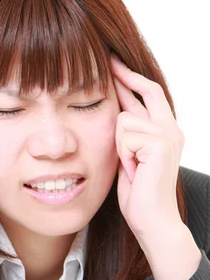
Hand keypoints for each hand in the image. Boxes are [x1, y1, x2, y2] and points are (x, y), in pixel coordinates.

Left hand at [110, 53, 184, 240]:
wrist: (151, 219)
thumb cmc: (139, 192)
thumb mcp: (129, 154)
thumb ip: (128, 133)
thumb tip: (116, 110)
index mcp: (165, 130)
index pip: (149, 94)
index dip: (131, 77)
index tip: (113, 64)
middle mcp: (171, 128)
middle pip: (147, 89)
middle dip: (124, 75)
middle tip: (108, 60)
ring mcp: (168, 134)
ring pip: (124, 120)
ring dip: (119, 145)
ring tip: (130, 166)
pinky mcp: (161, 143)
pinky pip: (125, 135)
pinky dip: (123, 155)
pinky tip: (135, 171)